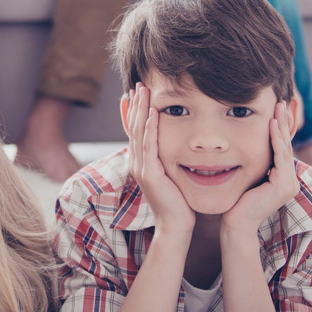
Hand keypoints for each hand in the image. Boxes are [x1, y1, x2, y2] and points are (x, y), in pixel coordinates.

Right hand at [127, 85, 193, 235]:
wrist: (176, 228)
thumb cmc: (178, 203)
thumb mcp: (170, 176)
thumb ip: (168, 160)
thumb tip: (174, 145)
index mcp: (141, 162)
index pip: (135, 130)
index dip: (134, 111)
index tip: (136, 92)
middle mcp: (137, 163)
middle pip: (134, 127)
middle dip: (136, 104)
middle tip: (139, 84)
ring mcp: (141, 169)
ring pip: (139, 133)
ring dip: (141, 110)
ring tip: (144, 91)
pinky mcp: (150, 175)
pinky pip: (149, 147)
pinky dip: (151, 128)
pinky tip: (154, 113)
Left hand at [221, 102, 298, 234]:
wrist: (235, 222)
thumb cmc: (235, 200)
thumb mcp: (245, 174)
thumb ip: (251, 161)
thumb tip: (241, 141)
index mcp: (282, 177)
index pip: (281, 146)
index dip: (279, 127)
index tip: (275, 107)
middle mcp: (290, 180)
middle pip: (286, 144)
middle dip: (283, 121)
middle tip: (281, 100)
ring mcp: (290, 183)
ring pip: (284, 147)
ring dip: (281, 125)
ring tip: (278, 106)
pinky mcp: (284, 186)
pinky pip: (280, 156)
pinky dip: (276, 139)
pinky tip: (272, 124)